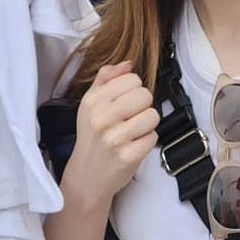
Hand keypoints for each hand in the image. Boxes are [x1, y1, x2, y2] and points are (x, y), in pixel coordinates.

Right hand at [66, 61, 158, 203]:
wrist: (87, 175)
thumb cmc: (92, 138)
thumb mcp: (90, 105)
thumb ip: (106, 80)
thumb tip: (127, 64)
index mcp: (92, 101)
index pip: (132, 79)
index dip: (133, 90)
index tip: (124, 103)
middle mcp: (101, 118)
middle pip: (145, 95)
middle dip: (143, 106)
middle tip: (131, 118)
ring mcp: (114, 138)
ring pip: (152, 116)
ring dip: (147, 125)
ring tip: (132, 132)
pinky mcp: (128, 156)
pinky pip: (153, 137)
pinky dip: (146, 141)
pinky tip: (133, 145)